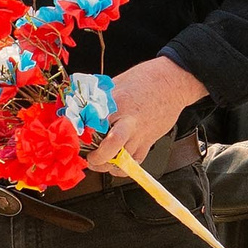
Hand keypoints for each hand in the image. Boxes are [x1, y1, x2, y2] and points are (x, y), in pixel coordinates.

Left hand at [87, 56, 204, 172]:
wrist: (172, 82)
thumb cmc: (145, 79)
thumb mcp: (116, 83)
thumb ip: (98, 98)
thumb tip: (79, 107)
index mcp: (117, 104)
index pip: (94, 123)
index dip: (81, 134)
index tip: (74, 137)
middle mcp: (129, 121)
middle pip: (111, 147)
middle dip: (97, 158)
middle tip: (89, 157)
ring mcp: (141, 133)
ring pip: (123, 160)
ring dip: (107, 165)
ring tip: (99, 161)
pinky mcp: (149, 141)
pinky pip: (136, 162)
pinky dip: (124, 168)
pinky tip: (115, 163)